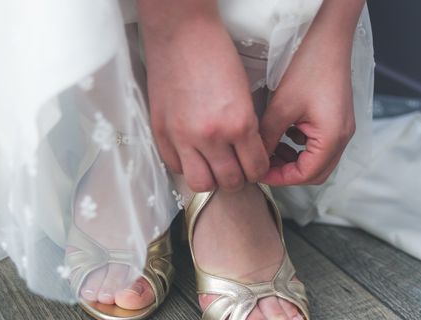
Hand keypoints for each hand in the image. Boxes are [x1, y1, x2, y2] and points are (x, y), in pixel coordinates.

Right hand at [139, 5, 268, 191]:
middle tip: (236, 166)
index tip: (255, 164)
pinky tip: (192, 153)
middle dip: (237, 178)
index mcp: (238, 123)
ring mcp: (182, 137)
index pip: (256, 168)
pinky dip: (187, 165)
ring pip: (201, 183)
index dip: (258, 169)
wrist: (181, 34)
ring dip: (211, 178)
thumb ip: (247, 128)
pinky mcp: (162, 133)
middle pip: (229, 182)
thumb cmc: (216, 55)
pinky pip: (176, 167)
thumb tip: (248, 155)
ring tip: (213, 165)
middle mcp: (211, 136)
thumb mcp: (245, 93)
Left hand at [259, 0, 363, 185]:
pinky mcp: (337, 120)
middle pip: (315, 173)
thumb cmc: (309, 67)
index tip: (259, 173)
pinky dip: (301, 148)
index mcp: (332, 137)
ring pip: (317, 160)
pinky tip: (283, 135)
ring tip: (270, 151)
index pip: (306, 175)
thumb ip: (267, 137)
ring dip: (294, 160)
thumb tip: (255, 159)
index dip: (280, 178)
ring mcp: (342, 129)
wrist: (328, 38)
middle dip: (288, 173)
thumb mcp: (281, 106)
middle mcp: (342, 137)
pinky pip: (320, 145)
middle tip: (264, 166)